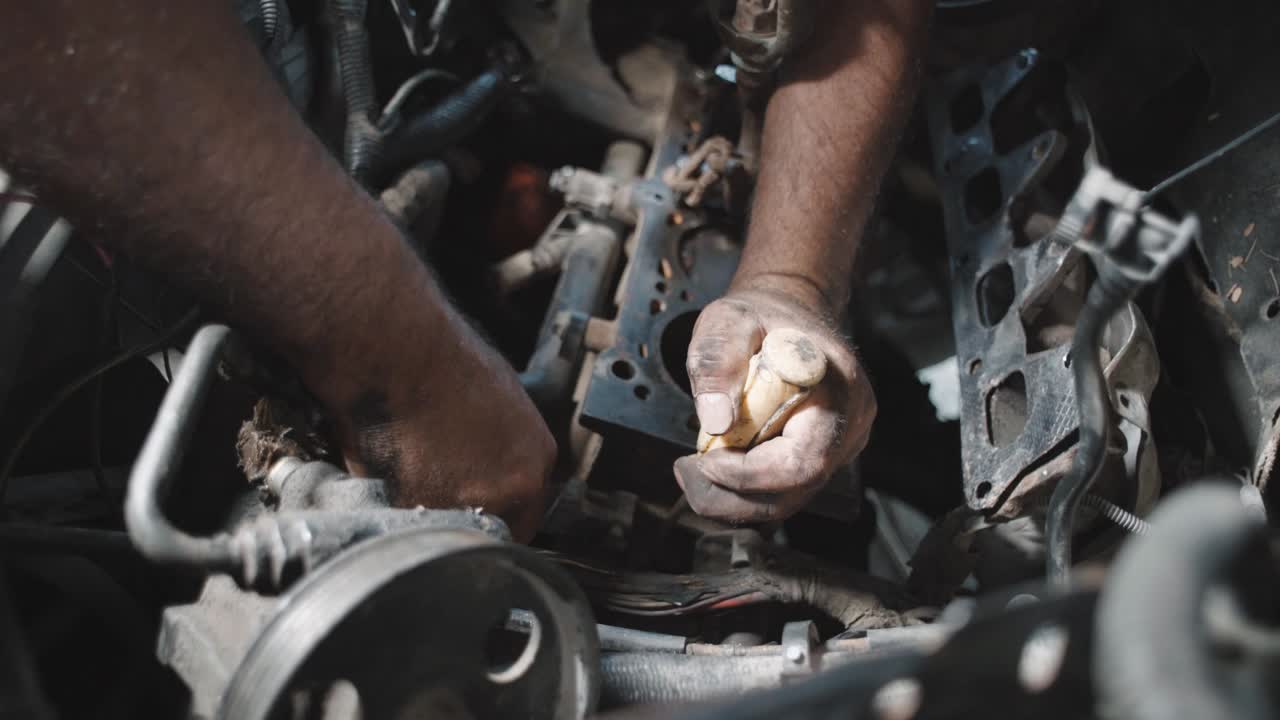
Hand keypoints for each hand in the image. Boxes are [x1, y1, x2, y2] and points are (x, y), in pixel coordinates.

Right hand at [326, 321, 554, 542]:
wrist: (398, 353)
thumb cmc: (443, 361)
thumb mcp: (503, 402)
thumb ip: (508, 449)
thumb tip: (496, 467)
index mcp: (534, 462)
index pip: (526, 518)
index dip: (498, 516)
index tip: (479, 510)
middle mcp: (508, 489)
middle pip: (490, 530)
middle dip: (465, 519)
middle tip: (438, 489)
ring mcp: (462, 504)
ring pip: (445, 531)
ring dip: (428, 514)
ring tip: (410, 467)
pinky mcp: (414, 509)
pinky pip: (405, 522)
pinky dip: (393, 504)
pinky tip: (388, 466)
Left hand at [674, 281, 875, 521]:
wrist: (789, 311)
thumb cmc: (761, 315)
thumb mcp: (727, 321)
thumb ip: (718, 362)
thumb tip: (716, 421)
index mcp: (836, 386)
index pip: (800, 460)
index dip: (747, 474)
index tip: (702, 460)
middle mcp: (851, 421)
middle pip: (797, 488)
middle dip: (732, 494)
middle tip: (685, 474)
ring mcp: (844, 442)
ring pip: (791, 497)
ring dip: (734, 498)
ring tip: (693, 472)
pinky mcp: (827, 454)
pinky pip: (788, 488)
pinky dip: (747, 491)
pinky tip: (716, 469)